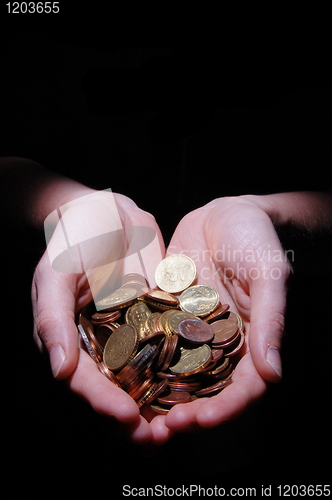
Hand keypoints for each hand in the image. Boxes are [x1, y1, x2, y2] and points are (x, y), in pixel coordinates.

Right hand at [32, 191, 165, 444]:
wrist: (106, 211)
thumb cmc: (72, 241)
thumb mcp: (54, 275)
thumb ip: (53, 320)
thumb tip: (59, 372)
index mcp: (71, 341)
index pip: (84, 383)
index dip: (103, 404)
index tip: (128, 419)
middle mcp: (99, 345)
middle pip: (114, 392)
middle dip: (135, 419)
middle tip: (159, 438)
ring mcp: (128, 334)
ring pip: (142, 379)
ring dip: (160, 404)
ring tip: (181, 424)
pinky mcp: (155, 319)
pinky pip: (166, 348)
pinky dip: (179, 369)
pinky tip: (198, 385)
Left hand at [152, 196, 291, 436]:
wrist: (224, 214)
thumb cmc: (255, 240)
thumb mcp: (268, 275)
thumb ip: (270, 320)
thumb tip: (273, 373)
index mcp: (249, 342)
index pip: (241, 388)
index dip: (222, 409)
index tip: (197, 420)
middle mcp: (219, 344)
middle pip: (204, 390)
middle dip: (183, 413)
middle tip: (156, 430)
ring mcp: (191, 332)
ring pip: (174, 372)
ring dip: (156, 396)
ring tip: (132, 413)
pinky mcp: (167, 315)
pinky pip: (153, 341)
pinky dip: (139, 359)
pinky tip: (117, 372)